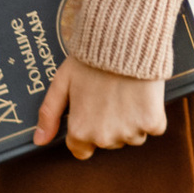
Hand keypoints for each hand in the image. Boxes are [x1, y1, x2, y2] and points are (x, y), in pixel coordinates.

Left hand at [38, 55, 168, 158]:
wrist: (125, 41)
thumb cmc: (90, 60)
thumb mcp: (62, 83)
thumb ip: (49, 114)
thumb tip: (39, 141)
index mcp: (80, 131)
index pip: (82, 151)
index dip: (86, 132)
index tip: (93, 115)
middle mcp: (105, 138)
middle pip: (109, 142)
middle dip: (109, 124)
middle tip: (110, 96)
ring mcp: (130, 132)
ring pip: (133, 136)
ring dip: (132, 121)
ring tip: (127, 93)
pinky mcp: (153, 123)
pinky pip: (154, 128)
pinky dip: (152, 115)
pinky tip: (144, 95)